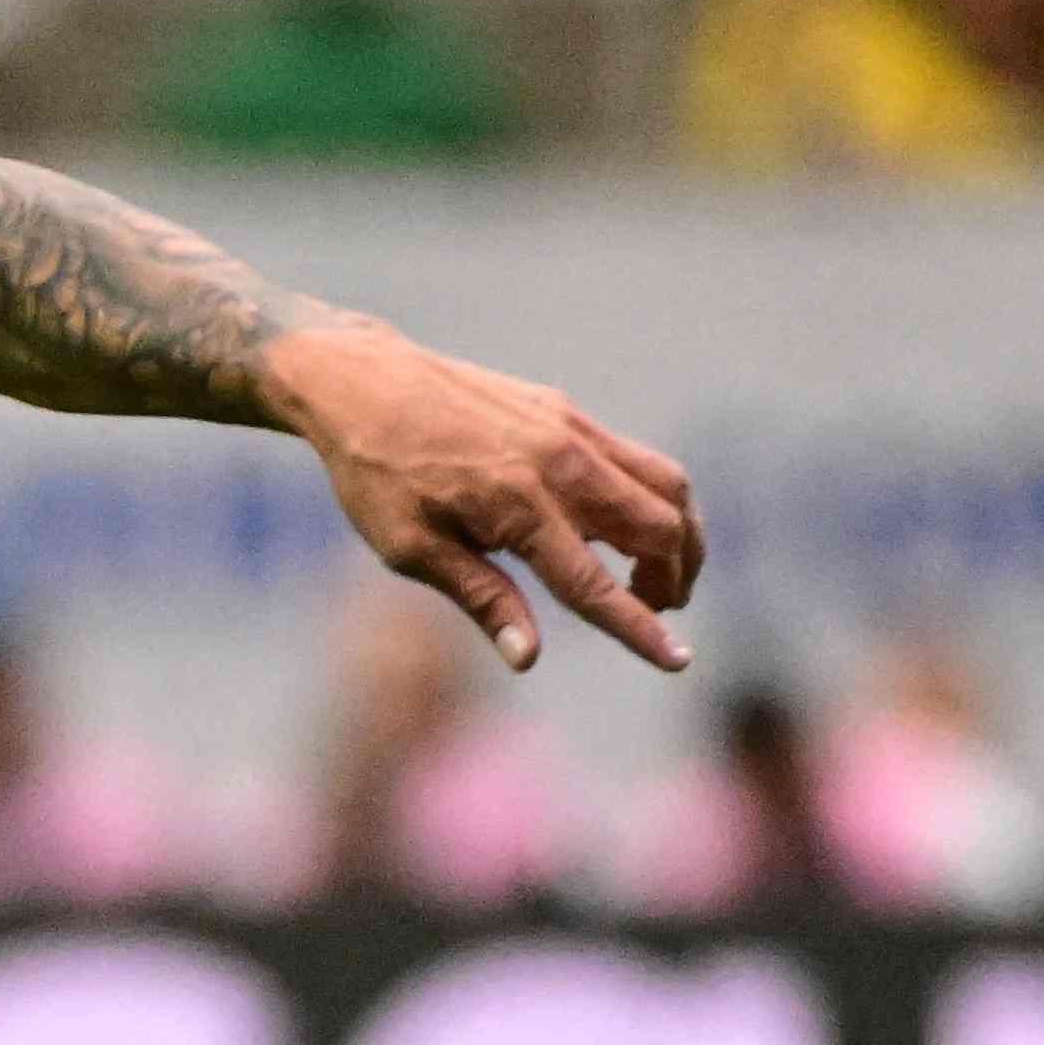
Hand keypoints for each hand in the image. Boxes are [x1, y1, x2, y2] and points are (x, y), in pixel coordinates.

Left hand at [259, 317, 705, 675]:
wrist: (364, 382)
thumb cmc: (376, 474)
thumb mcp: (411, 548)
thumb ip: (481, 598)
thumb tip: (527, 657)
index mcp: (518, 507)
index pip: (595, 584)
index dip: (639, 629)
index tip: (679, 663)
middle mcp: (559, 463)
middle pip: (658, 528)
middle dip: (674, 579)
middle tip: (654, 609)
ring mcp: (571, 430)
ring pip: (666, 485)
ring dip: (679, 536)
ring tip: (653, 573)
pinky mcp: (567, 412)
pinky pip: (636, 458)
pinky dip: (652, 499)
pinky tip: (619, 526)